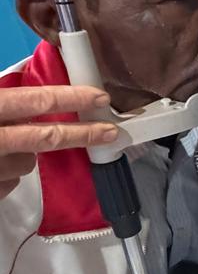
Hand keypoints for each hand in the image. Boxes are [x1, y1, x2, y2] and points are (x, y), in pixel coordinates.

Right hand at [0, 86, 117, 198]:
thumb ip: (9, 101)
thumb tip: (38, 91)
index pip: (40, 101)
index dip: (74, 99)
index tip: (102, 98)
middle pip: (48, 137)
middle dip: (83, 134)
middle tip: (110, 132)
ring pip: (27, 162)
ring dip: (27, 156)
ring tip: (4, 149)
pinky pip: (10, 181)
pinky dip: (7, 174)